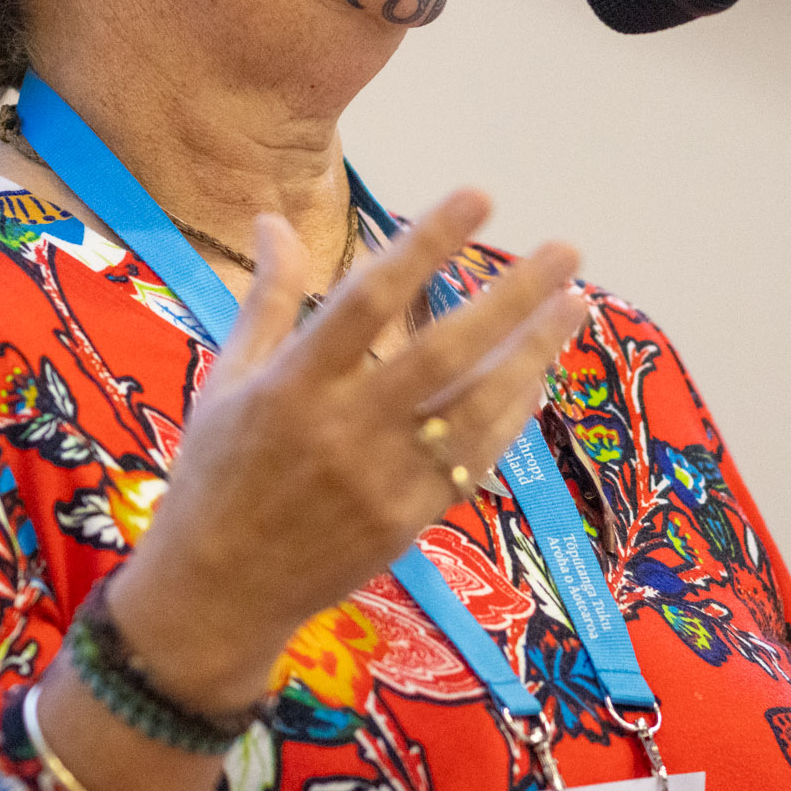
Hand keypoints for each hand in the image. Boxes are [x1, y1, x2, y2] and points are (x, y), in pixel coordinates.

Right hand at [105, 188, 586, 711]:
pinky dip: (511, 414)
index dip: (425, 245)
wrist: (217, 593)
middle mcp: (342, 431)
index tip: (477, 197)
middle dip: (512, 297)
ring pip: (477, 409)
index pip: (368, 299)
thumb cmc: (216, 473)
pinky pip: (476, 460)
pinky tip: (538, 374)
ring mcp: (382, 481)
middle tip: (567, 250)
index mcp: (291, 386)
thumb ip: (267, 299)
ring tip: (574, 302)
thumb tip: (276, 219)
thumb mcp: (226, 380)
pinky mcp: (409, 521)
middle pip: (444, 353)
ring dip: (534, 353)